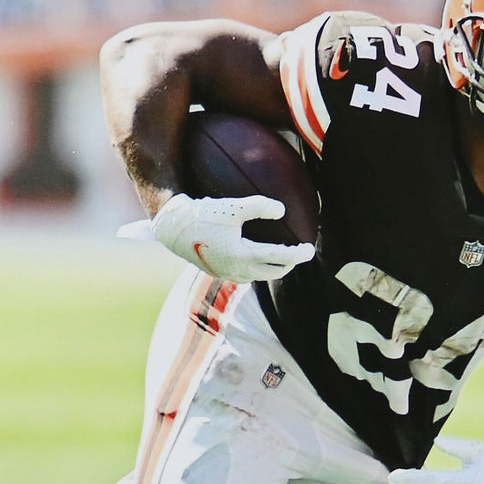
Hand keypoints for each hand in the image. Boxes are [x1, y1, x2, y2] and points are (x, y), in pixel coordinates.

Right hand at [151, 192, 314, 281]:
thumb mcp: (233, 206)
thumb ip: (259, 206)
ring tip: (280, 257)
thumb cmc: (203, 214)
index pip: (280, 258)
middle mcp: (237, 269)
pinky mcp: (218, 272)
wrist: (173, 228)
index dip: (298, 254)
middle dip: (288, 265)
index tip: (310, 249)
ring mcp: (227, 274)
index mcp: (244, 255)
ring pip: (258, 276)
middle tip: (299, 254)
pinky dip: (256, 267)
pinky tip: (255, 256)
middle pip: (272, 273)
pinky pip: (244, 274)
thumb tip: (282, 210)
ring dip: (272, 268)